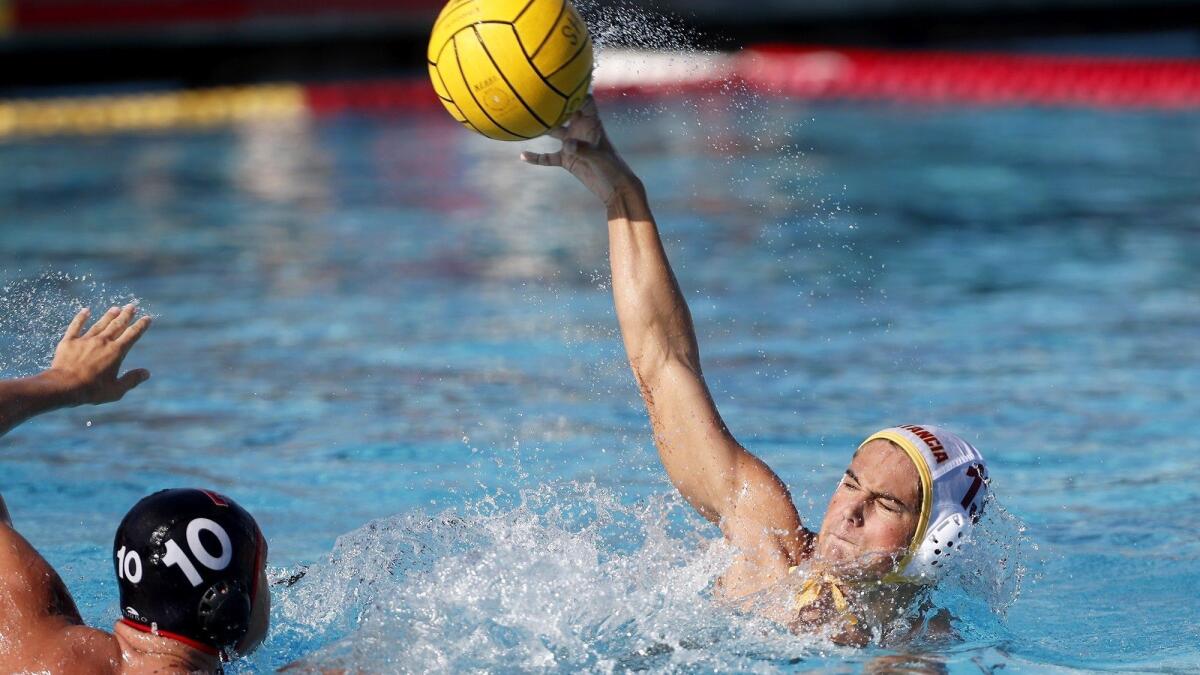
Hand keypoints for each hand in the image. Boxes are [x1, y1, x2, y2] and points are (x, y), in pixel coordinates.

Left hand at [46, 305, 150, 405]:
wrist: (64, 386)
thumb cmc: (92, 390)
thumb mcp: (116, 390)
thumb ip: (132, 380)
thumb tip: (146, 373)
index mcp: (116, 352)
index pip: (132, 335)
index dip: (141, 325)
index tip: (147, 318)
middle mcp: (103, 342)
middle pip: (117, 325)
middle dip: (126, 315)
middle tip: (131, 306)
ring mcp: (85, 340)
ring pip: (100, 324)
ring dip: (109, 316)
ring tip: (115, 308)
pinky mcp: (69, 342)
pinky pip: (76, 326)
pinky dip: (81, 318)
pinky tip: (85, 311)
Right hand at [520, 95, 640, 205]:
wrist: (614, 188)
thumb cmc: (613, 168)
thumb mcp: (598, 157)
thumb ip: (583, 149)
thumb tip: (567, 145)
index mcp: (592, 123)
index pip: (584, 101)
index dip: (575, 91)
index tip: (561, 83)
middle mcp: (580, 130)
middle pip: (564, 111)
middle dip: (553, 103)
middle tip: (536, 94)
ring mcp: (572, 144)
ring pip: (553, 131)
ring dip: (542, 127)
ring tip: (525, 119)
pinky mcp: (567, 159)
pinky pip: (548, 157)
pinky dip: (537, 158)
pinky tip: (523, 156)